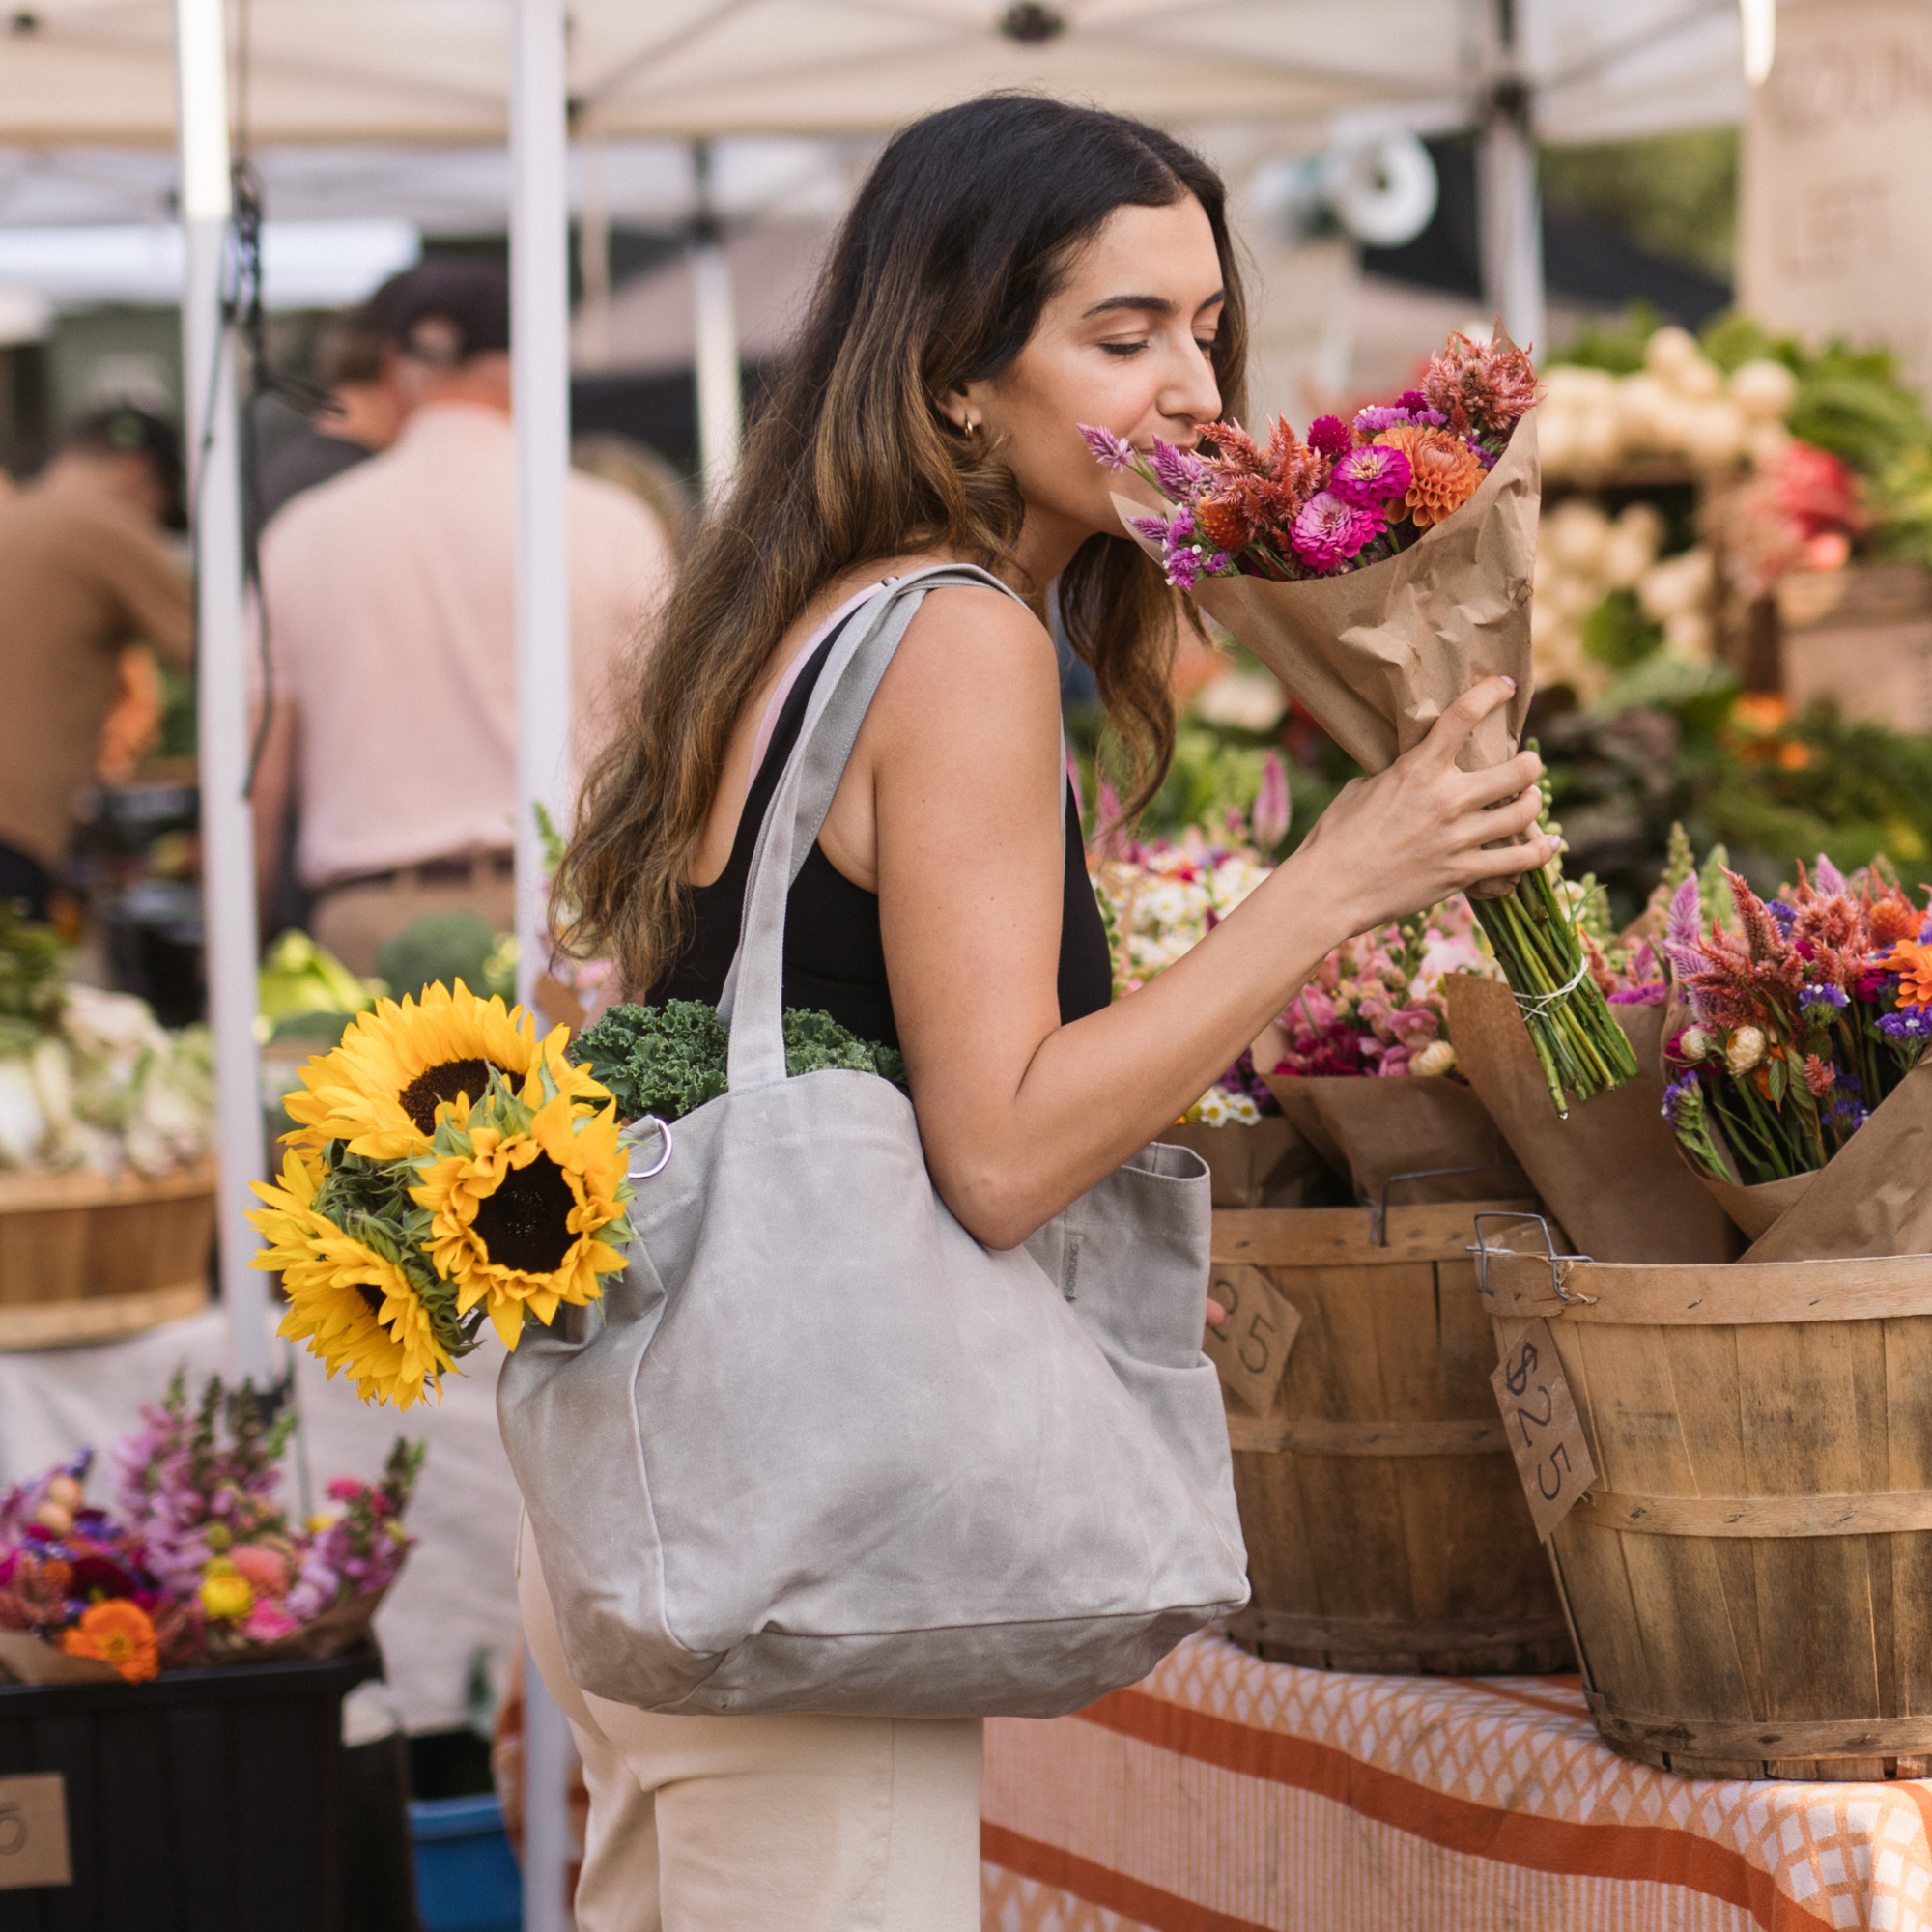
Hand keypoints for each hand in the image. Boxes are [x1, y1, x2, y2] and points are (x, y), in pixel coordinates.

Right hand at [1292, 677, 1555, 938]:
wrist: (1329, 890)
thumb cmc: (1335, 839)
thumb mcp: (1360, 791)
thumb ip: (1394, 777)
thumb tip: (1406, 774)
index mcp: (1416, 770)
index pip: (1463, 716)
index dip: (1492, 694)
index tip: (1506, 687)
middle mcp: (1445, 799)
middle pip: (1518, 770)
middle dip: (1530, 764)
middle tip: (1527, 765)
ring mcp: (1458, 838)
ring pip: (1525, 812)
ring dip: (1534, 802)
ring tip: (1530, 801)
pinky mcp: (1462, 873)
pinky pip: (1519, 860)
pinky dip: (1540, 851)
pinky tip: (1549, 843)